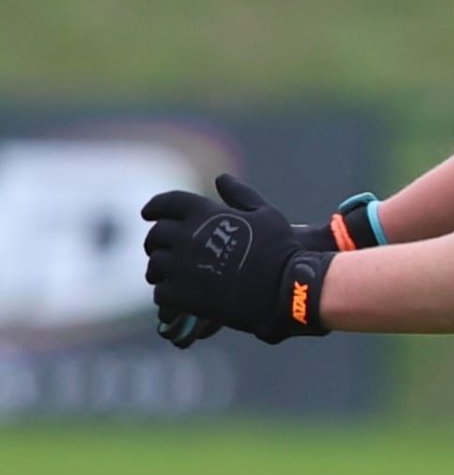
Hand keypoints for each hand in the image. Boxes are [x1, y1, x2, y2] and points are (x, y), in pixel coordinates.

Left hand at [142, 174, 334, 343]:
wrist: (284, 289)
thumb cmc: (280, 249)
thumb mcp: (266, 214)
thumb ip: (241, 195)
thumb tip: (221, 178)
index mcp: (204, 213)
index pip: (167, 203)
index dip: (154, 207)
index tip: (147, 214)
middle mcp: (187, 237)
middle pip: (156, 235)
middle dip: (155, 241)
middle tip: (160, 249)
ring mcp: (182, 267)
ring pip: (155, 265)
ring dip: (159, 268)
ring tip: (166, 275)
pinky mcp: (182, 295)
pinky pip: (161, 292)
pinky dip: (166, 293)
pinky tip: (177, 295)